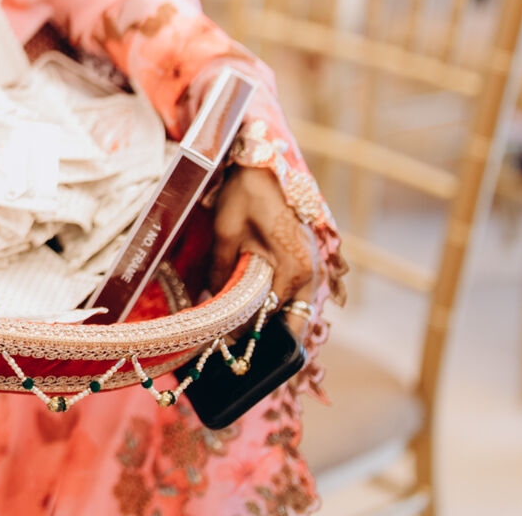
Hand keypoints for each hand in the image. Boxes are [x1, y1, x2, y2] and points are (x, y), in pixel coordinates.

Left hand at [209, 164, 319, 337]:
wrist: (262, 168)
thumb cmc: (244, 196)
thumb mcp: (226, 233)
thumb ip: (221, 270)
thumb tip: (209, 301)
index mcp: (294, 269)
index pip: (271, 315)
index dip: (247, 331)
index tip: (224, 345)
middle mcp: (311, 273)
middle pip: (294, 321)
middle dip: (271, 339)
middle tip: (239, 352)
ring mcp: (312, 268)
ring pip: (297, 310)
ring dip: (276, 325)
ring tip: (244, 339)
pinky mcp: (305, 261)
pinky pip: (295, 294)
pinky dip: (279, 307)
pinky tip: (256, 314)